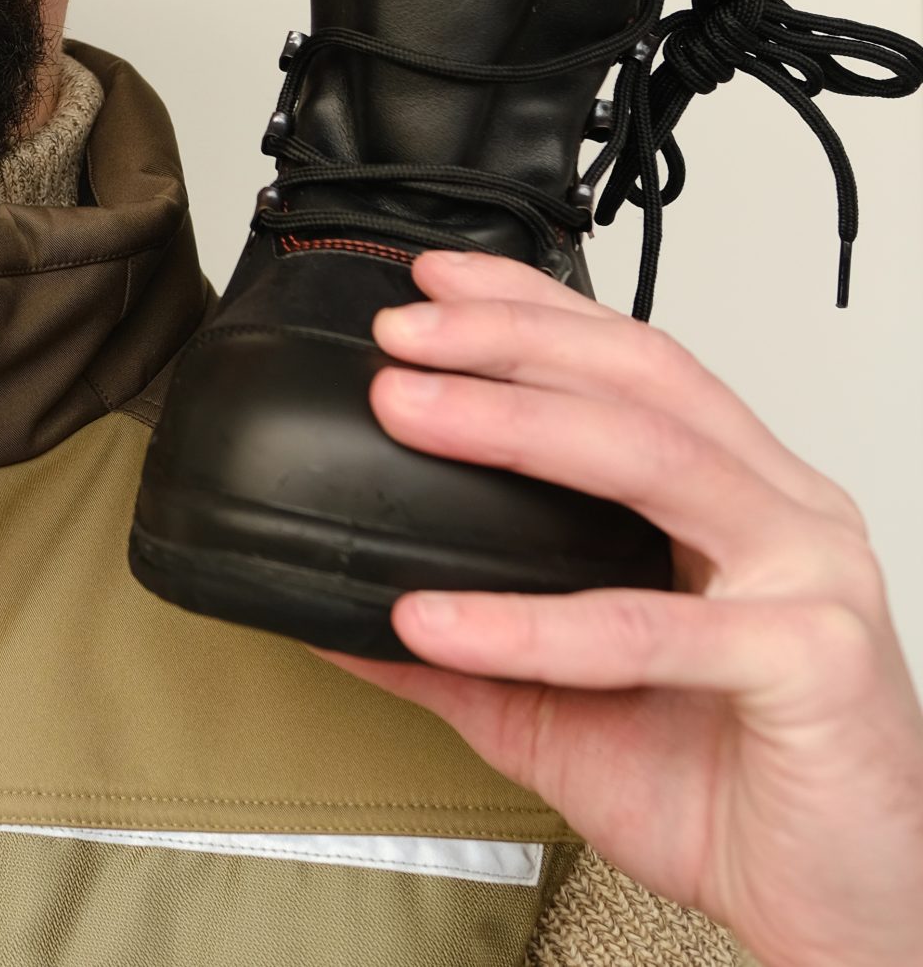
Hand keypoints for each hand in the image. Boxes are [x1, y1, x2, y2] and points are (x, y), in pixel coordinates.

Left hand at [310, 248, 922, 966]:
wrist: (853, 904)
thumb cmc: (736, 789)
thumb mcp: (556, 708)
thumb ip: (457, 655)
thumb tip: (334, 615)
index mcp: (739, 501)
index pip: (633, 364)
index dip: (534, 310)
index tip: (433, 284)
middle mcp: (784, 515)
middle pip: (639, 382)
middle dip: (509, 341)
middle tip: (399, 333)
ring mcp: (808, 578)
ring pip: (652, 462)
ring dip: (513, 425)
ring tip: (406, 409)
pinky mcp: (815, 662)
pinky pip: (653, 627)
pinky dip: (532, 622)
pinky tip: (438, 618)